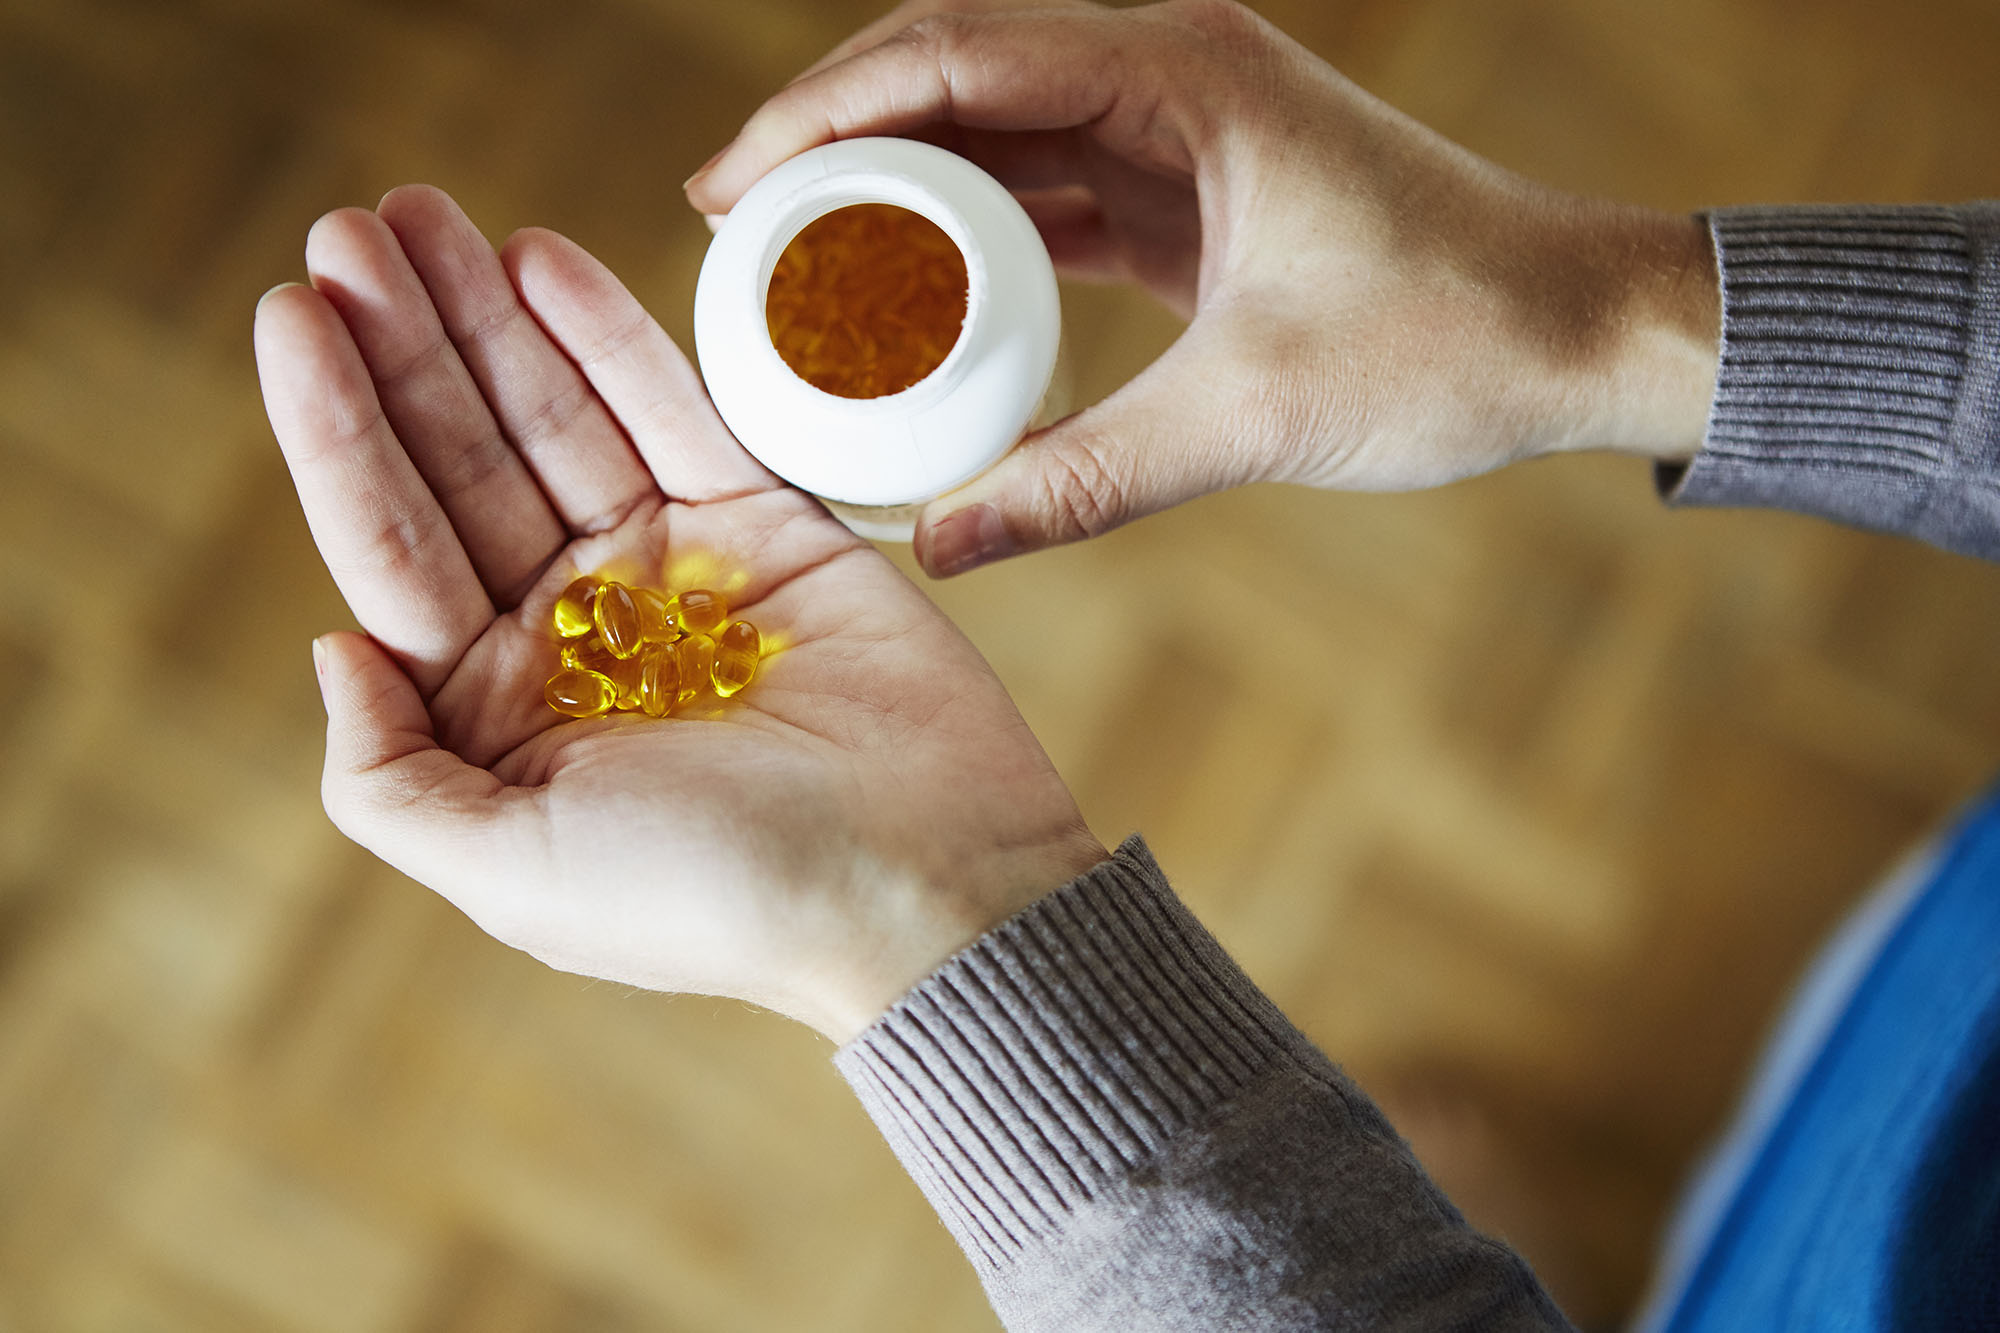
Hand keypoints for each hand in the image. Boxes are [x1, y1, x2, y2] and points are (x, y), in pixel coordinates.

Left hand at [255, 186, 1104, 1042]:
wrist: (924, 883)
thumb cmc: (723, 899)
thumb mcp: (514, 876)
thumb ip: (390, 779)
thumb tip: (332, 646)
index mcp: (501, 709)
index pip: (392, 541)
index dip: (335, 426)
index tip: (290, 310)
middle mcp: (575, 630)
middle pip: (464, 460)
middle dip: (404, 345)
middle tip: (349, 230)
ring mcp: (673, 570)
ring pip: (557, 417)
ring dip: (486, 317)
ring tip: (423, 219)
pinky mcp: (769, 527)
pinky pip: (677, 411)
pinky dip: (609, 336)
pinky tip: (541, 260)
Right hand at [686, 0, 1720, 576]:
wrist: (1577, 329)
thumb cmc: (1451, 338)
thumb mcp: (1252, 414)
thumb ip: (1088, 480)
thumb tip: (942, 549)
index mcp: (1179, 73)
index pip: (950, 54)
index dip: (816, 112)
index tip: (723, 193)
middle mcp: (1167, 72)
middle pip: (949, 73)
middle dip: (827, 144)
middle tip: (731, 237)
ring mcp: (1175, 127)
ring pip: (990, 132)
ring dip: (890, 191)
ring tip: (792, 273)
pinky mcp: (1186, 188)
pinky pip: (1043, 193)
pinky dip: (966, 239)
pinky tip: (903, 302)